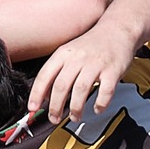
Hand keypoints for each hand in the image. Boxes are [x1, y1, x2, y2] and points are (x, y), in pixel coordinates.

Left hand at [28, 18, 142, 123]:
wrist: (117, 29)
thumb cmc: (91, 45)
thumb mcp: (68, 52)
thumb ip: (56, 72)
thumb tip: (43, 97)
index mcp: (64, 54)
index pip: (45, 75)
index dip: (36, 94)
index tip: (32, 108)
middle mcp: (78, 58)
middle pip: (61, 86)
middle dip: (55, 107)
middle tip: (54, 119)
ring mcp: (96, 64)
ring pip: (81, 90)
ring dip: (76, 108)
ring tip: (75, 117)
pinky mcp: (113, 70)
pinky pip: (105, 91)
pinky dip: (100, 103)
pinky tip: (97, 109)